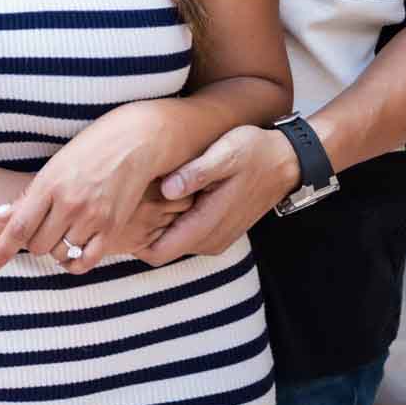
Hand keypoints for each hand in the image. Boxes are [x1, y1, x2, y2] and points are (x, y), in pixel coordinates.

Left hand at [0, 103, 168, 272]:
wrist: (136, 140)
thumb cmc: (90, 148)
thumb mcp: (54, 166)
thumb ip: (25, 198)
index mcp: (49, 184)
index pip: (18, 226)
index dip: (0, 250)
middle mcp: (69, 203)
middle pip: (37, 245)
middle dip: (34, 242)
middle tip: (42, 228)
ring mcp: (92, 216)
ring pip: (59, 254)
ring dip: (54, 249)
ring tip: (61, 233)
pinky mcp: (112, 227)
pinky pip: (86, 261)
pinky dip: (74, 263)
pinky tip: (71, 254)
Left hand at [140, 124, 299, 265]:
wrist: (286, 161)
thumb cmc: (255, 152)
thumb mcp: (226, 154)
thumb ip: (197, 173)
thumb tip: (168, 188)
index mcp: (207, 225)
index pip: (156, 252)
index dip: (133, 240)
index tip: (120, 216)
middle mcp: (210, 241)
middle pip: (160, 249)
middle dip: (141, 231)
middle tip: (126, 200)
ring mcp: (215, 239)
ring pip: (172, 243)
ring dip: (155, 226)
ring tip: (143, 194)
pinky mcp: (217, 232)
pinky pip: (184, 235)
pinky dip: (170, 222)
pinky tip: (165, 195)